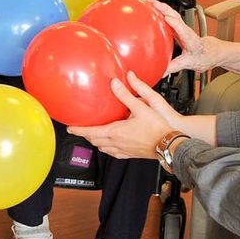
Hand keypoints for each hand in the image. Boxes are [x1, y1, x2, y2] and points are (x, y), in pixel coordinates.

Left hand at [69, 72, 183, 159]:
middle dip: (85, 135)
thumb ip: (125, 95)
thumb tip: (114, 83)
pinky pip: (113, 153)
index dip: (79, 130)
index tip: (70, 128)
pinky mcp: (130, 154)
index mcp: (116, 132)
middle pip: (94, 141)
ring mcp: (123, 150)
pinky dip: (107, 148)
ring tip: (93, 135)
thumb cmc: (157, 128)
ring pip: (102, 148)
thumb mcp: (141, 107)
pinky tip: (110, 145)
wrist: (169, 144)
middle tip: (80, 130)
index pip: (91, 132)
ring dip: (96, 142)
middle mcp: (116, 143)